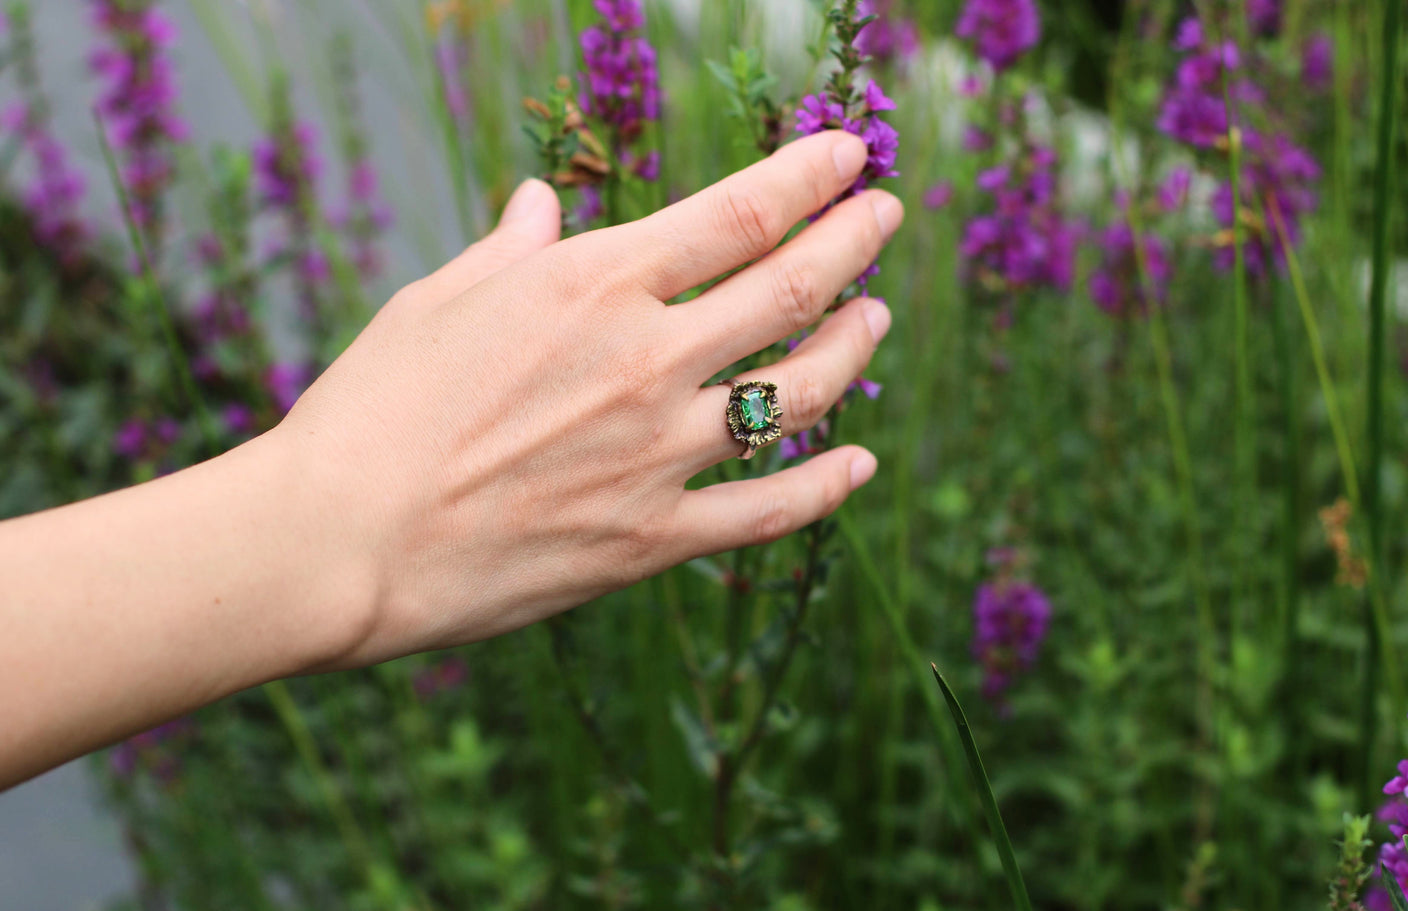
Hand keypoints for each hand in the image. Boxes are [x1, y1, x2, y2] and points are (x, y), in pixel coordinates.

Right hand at [279, 130, 902, 666]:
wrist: (337, 544)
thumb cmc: (372, 411)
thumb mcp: (437, 302)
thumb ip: (510, 249)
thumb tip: (541, 200)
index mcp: (594, 286)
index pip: (739, 214)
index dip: (809, 176)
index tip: (851, 154)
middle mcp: (646, 361)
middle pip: (791, 289)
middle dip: (855, 242)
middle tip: (887, 216)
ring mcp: (659, 455)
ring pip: (799, 392)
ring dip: (855, 347)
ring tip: (877, 317)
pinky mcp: (653, 541)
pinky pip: (768, 511)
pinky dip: (825, 486)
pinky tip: (860, 464)